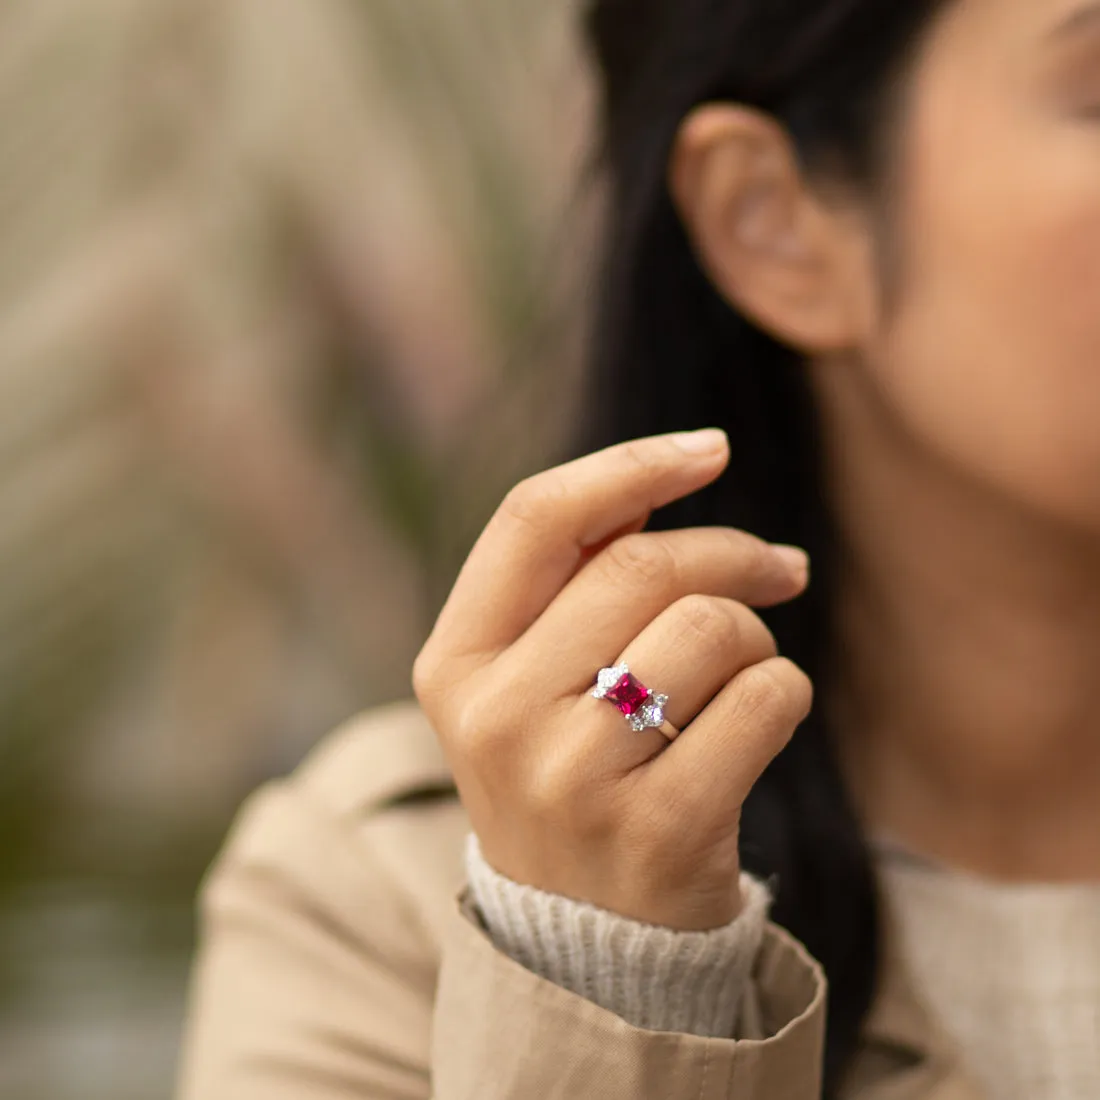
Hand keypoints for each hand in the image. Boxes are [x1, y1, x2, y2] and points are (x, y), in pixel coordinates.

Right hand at [412, 430, 812, 930]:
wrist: (582, 940)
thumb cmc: (567, 774)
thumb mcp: (527, 684)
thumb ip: (569, 585)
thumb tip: (657, 488)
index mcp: (454, 664)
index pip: (535, 519)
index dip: (629, 465)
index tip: (711, 448)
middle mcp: (497, 718)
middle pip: (642, 566)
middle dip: (734, 552)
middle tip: (782, 566)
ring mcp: (572, 780)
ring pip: (711, 627)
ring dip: (755, 634)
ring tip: (745, 670)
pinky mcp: (657, 832)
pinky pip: (764, 700)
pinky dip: (785, 691)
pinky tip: (762, 720)